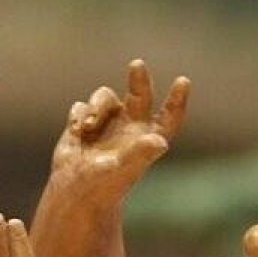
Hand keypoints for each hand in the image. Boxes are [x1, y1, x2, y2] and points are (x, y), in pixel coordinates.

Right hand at [52, 60, 189, 202]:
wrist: (74, 192)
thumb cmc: (105, 186)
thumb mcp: (124, 170)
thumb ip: (140, 154)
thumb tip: (159, 142)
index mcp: (147, 138)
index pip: (168, 115)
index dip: (177, 99)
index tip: (183, 81)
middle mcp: (130, 126)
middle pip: (139, 94)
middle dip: (139, 79)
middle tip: (137, 64)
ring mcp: (107, 123)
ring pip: (105, 96)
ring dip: (96, 107)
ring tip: (87, 127)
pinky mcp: (84, 123)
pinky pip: (81, 107)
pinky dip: (78, 117)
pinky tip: (76, 133)